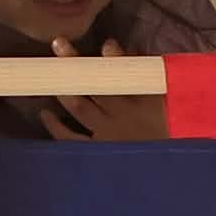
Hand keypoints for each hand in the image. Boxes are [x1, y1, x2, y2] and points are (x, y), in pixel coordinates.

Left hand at [40, 38, 168, 142]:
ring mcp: (106, 134)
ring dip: (63, 87)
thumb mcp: (167, 102)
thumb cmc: (170, 134)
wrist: (168, 172)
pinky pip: (72, 140)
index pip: (127, 72)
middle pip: (95, 83)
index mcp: (144, 101)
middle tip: (58, 43)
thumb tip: (122, 50)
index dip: (115, 56)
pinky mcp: (97, 151)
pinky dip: (56, 128)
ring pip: (79, 106)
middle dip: (75, 62)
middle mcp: (122, 115)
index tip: (107, 43)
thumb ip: (150, 75)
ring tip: (49, 72)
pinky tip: (45, 114)